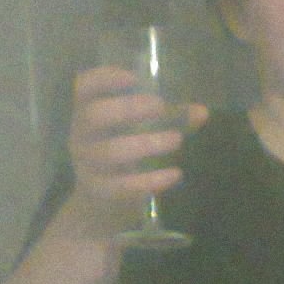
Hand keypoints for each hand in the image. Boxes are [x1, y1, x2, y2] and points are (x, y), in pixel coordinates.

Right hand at [64, 66, 206, 240]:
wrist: (100, 205)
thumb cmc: (122, 156)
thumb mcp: (136, 133)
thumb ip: (167, 119)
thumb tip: (201, 111)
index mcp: (86, 112)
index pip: (84, 87)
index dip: (104, 79)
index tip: (133, 77)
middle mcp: (81, 136)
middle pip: (95, 116)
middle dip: (128, 109)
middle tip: (159, 106)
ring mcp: (88, 165)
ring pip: (111, 152)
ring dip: (147, 143)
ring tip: (177, 139)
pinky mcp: (101, 192)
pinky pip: (124, 186)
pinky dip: (151, 180)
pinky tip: (175, 174)